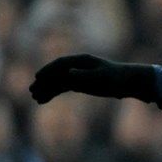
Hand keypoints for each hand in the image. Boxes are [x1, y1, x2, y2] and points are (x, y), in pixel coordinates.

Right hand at [29, 54, 156, 103]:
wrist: (128, 83)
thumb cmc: (117, 78)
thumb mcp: (102, 77)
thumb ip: (84, 75)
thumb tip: (68, 73)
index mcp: (82, 60)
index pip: (61, 64)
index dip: (49, 70)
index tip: (38, 77)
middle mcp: (77, 66)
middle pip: (56, 73)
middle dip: (44, 82)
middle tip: (32, 91)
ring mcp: (77, 75)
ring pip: (57, 82)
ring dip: (46, 89)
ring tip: (35, 98)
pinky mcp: (79, 84)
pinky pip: (62, 88)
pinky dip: (53, 93)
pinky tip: (44, 100)